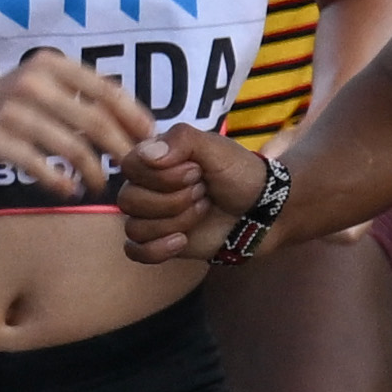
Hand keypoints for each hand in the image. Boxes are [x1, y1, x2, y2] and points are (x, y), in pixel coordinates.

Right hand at [0, 47, 137, 201]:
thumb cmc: (10, 104)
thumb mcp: (44, 85)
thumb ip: (84, 97)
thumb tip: (141, 125)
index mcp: (50, 64)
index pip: (105, 90)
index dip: (133, 116)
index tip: (148, 138)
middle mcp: (32, 82)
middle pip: (94, 121)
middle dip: (120, 149)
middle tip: (132, 169)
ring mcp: (11, 111)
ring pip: (72, 147)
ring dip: (94, 171)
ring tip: (100, 185)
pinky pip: (40, 166)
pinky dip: (60, 182)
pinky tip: (69, 191)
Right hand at [119, 118, 260, 263]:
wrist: (262, 211)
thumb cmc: (240, 175)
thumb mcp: (217, 148)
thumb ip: (182, 141)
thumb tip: (146, 154)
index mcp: (154, 159)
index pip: (130, 167)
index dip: (162, 175)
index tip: (196, 171)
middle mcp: (145, 187)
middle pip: (129, 200)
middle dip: (173, 200)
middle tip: (204, 192)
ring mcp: (150, 216)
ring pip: (135, 227)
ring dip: (176, 221)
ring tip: (203, 210)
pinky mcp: (158, 242)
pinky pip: (136, 251)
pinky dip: (157, 249)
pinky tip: (182, 241)